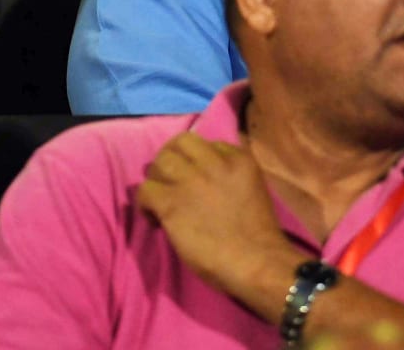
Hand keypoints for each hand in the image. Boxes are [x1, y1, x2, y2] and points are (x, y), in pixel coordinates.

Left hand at [138, 133, 297, 306]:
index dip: (197, 160)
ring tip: (160, 198)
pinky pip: (146, 190)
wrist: (255, 261)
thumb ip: (231, 178)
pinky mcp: (171, 203)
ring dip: (157, 178)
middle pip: (180, 143)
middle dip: (172, 159)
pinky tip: (155, 219)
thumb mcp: (252, 189)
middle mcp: (214, 163)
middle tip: (170, 180)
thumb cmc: (258, 235)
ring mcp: (191, 181)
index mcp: (239, 159)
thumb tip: (207, 183)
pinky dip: (145, 204)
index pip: (208, 144)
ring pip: (160, 161)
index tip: (195, 177)